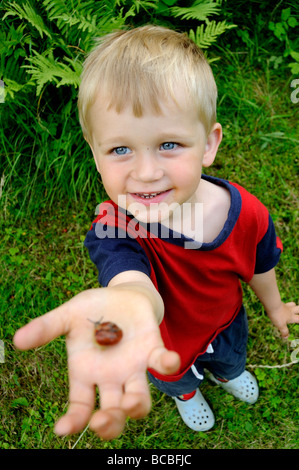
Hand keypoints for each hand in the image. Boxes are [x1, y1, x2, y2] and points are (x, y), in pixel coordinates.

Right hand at [13, 288, 179, 439]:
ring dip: (136, 406)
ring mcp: (133, 368)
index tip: (63, 429)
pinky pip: (161, 364)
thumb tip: (17, 340)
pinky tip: (168, 361)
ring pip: (138, 400)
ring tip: (130, 403)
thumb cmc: (93, 310)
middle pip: (111, 413)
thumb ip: (47, 328)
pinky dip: (167, 365)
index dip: (73, 421)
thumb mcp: (67, 315)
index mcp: (87, 374)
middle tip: (102, 421)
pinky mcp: (153, 351)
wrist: (123, 295)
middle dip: (108, 424)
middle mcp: (111, 378)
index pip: (80, 407)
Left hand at [267, 301, 298, 338]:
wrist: (272, 304)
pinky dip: (285, 304)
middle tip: (298, 312)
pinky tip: (282, 306)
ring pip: (293, 304)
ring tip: (294, 307)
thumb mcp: (281, 326)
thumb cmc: (277, 316)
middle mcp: (290, 311)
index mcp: (291, 317)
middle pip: (298, 309)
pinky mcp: (280, 303)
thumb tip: (286, 337)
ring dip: (294, 306)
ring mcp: (285, 306)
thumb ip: (284, 331)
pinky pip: (285, 303)